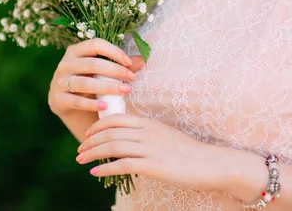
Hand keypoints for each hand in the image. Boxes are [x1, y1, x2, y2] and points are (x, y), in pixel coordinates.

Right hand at [48, 39, 143, 116]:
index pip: (95, 45)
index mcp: (76, 51)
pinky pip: (76, 101)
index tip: (129, 62)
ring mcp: (59, 82)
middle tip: (131, 78)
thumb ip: (120, 65)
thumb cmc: (89, 82)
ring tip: (124, 91)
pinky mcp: (58, 99)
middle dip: (115, 71)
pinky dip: (92, 104)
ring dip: (107, 87)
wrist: (68, 105)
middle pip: (92, 64)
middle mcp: (65, 64)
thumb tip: (142, 59)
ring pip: (84, 83)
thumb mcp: (103, 72)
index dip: (114, 52)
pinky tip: (106, 105)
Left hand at [76, 114, 220, 190]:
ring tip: (81, 160)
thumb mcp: (166, 137)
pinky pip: (122, 164)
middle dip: (90, 141)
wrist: (211, 163)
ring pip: (112, 146)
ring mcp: (149, 149)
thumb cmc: (190, 153)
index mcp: (149, 124)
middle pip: (109, 132)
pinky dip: (105, 168)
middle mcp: (147, 133)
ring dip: (92, 153)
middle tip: (80, 150)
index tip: (88, 135)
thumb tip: (131, 142)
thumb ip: (148, 136)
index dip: (98, 126)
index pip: (116, 119)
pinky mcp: (153, 166)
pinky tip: (96, 172)